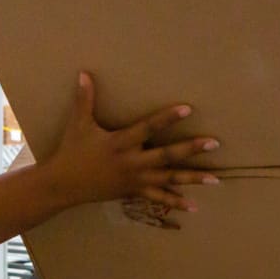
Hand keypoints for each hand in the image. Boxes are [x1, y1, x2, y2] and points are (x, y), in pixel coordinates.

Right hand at [46, 71, 219, 211]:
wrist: (63, 184)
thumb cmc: (72, 150)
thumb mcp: (78, 123)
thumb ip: (84, 98)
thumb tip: (84, 73)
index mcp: (120, 142)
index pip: (148, 128)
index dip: (167, 118)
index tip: (188, 109)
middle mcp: (131, 162)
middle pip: (166, 155)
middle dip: (190, 149)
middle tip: (214, 143)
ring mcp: (134, 179)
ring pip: (168, 179)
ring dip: (192, 178)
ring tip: (216, 178)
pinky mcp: (133, 191)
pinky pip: (157, 198)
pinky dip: (175, 202)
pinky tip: (193, 205)